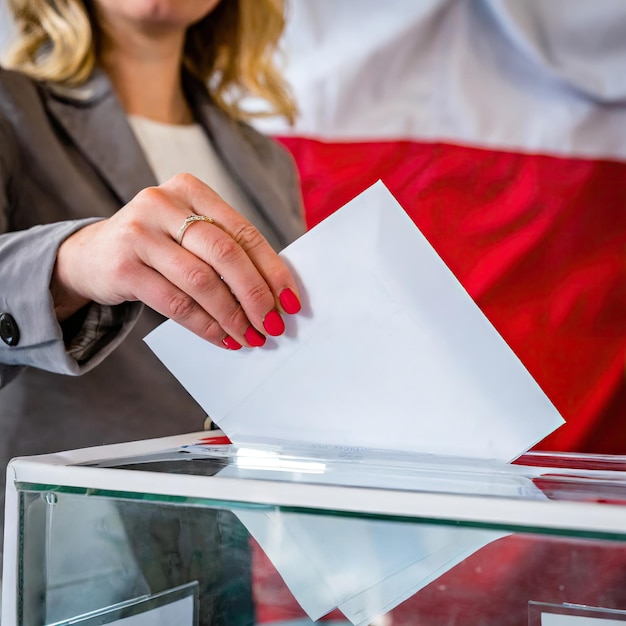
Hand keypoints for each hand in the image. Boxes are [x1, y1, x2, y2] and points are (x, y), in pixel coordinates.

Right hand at [50, 173, 301, 348]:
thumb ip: (225, 250)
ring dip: (232, 315)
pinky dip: (205, 325)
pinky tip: (222, 338)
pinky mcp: (123, 266)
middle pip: (225, 254)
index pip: (243, 232)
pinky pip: (175, 303)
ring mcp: (139, 233)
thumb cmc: (157, 246)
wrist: (90, 255)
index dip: (272, 269)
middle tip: (273, 325)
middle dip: (256, 295)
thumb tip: (274, 293)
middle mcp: (162, 204)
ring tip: (250, 336)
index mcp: (190, 190)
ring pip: (201, 281)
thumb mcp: (188, 233)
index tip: (291, 301)